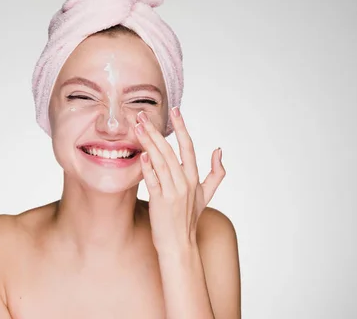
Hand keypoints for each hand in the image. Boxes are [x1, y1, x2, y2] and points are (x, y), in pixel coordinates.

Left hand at [134, 108, 224, 254]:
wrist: (180, 245)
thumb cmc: (189, 219)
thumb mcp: (206, 195)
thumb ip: (216, 173)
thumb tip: (219, 149)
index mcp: (194, 178)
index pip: (188, 146)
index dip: (182, 127)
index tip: (175, 110)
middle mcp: (185, 182)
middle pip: (170, 150)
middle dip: (155, 131)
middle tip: (142, 115)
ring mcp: (173, 192)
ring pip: (160, 162)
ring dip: (148, 143)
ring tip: (137, 127)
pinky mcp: (160, 202)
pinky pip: (153, 180)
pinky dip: (148, 167)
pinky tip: (142, 154)